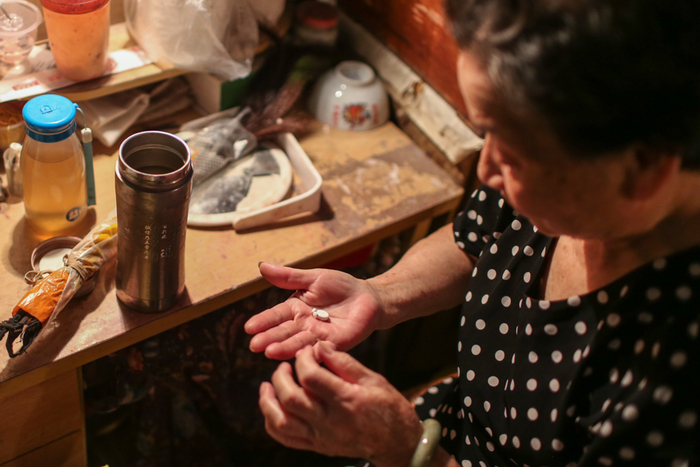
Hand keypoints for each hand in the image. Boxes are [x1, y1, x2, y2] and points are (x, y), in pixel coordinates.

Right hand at [245, 263, 382, 359]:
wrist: (368, 296)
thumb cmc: (340, 286)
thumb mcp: (313, 278)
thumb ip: (289, 277)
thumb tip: (261, 266)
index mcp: (296, 309)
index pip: (276, 316)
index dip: (263, 322)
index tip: (248, 328)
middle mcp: (304, 325)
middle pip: (285, 332)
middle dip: (270, 339)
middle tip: (254, 346)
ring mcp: (319, 336)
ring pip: (300, 342)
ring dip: (286, 348)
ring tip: (271, 352)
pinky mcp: (337, 343)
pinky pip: (323, 347)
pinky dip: (313, 351)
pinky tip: (302, 355)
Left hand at [259, 342, 422, 466]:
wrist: (397, 443)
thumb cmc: (388, 407)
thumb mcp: (372, 379)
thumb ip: (343, 362)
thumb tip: (319, 345)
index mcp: (346, 400)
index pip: (311, 377)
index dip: (302, 359)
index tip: (306, 351)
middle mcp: (329, 421)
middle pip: (290, 398)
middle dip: (281, 376)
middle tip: (286, 365)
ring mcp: (321, 437)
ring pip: (281, 422)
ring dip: (268, 401)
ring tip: (269, 384)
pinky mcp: (316, 446)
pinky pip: (285, 438)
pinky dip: (273, 421)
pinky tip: (273, 405)